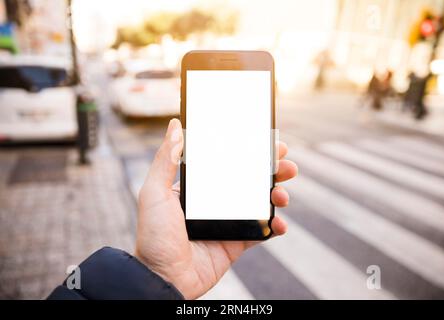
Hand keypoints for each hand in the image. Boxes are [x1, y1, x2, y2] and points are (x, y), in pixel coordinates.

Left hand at [135, 119, 297, 298]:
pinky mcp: (236, 243)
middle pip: (249, 181)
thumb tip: (175, 125)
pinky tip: (279, 222)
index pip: (227, 163)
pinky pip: (262, 232)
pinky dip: (275, 226)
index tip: (266, 141)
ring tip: (282, 194)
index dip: (248, 152)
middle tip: (285, 163)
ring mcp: (227, 222)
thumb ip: (165, 159)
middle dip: (271, 170)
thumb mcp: (154, 192)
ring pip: (260, 203)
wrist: (163, 279)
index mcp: (198, 188)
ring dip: (277, 195)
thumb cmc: (153, 235)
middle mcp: (215, 202)